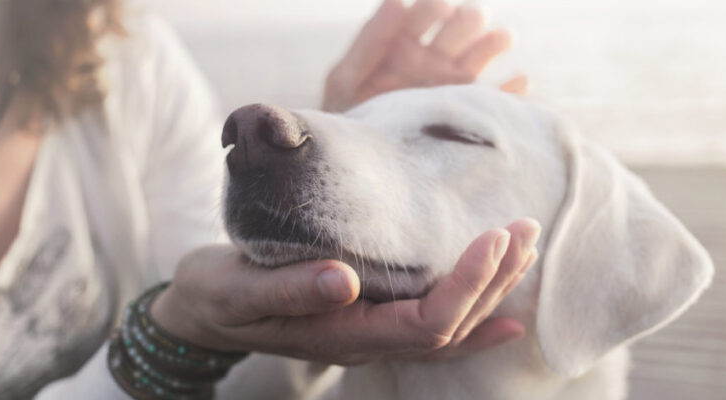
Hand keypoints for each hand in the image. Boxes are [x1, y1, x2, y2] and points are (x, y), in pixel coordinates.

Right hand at [150, 219, 539, 364]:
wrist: (202, 310)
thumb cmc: (216, 296)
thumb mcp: (237, 290)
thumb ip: (288, 290)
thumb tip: (344, 280)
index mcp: (342, 334)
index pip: (426, 323)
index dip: (467, 286)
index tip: (494, 238)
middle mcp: (365, 340)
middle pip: (450, 326)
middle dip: (493, 280)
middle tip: (523, 229)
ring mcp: (369, 332)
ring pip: (447, 326)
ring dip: (490, 290)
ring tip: (523, 248)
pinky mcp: (367, 317)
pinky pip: (431, 326)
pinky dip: (472, 315)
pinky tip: (504, 312)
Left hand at [322, 0, 526, 112]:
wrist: (361, 164)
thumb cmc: (348, 118)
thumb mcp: (346, 80)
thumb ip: (370, 42)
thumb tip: (396, 0)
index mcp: (403, 44)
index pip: (425, 13)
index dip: (433, 7)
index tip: (440, 9)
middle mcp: (433, 58)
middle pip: (460, 26)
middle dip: (468, 19)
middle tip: (470, 21)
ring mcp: (453, 84)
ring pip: (484, 52)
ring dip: (495, 41)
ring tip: (501, 38)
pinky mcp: (469, 112)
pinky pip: (499, 98)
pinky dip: (513, 90)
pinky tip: (519, 82)